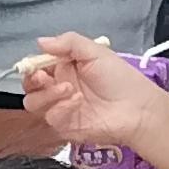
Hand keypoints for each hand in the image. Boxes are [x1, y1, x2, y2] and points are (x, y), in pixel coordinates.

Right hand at [19, 32, 168, 152]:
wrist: (138, 110)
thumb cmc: (120, 78)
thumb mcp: (96, 52)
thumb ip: (68, 43)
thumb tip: (40, 42)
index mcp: (65, 68)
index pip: (38, 66)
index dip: (32, 65)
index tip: (34, 64)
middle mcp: (59, 87)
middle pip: (31, 86)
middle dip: (33, 80)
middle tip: (44, 77)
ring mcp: (61, 108)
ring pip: (34, 102)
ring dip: (47, 94)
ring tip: (69, 90)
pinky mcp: (64, 126)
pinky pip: (50, 117)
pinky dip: (60, 108)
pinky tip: (77, 102)